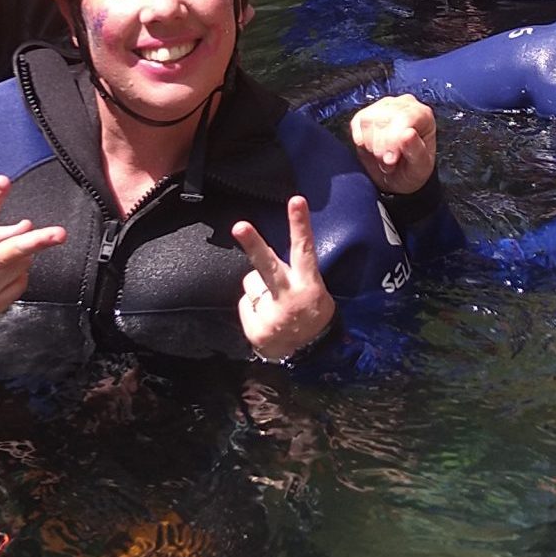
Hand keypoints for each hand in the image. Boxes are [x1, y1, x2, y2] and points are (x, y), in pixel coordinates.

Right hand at [0, 175, 65, 328]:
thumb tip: (26, 225)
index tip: (2, 181)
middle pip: (11, 250)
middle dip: (37, 241)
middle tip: (59, 234)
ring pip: (21, 265)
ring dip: (23, 256)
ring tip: (5, 256)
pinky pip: (19, 284)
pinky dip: (18, 275)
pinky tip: (4, 274)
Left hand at [233, 196, 334, 360]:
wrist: (310, 356)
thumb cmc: (311, 314)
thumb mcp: (316, 293)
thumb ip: (295, 274)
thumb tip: (263, 257)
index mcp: (308, 285)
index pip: (304, 249)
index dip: (300, 224)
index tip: (296, 200)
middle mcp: (289, 298)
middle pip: (267, 265)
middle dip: (253, 244)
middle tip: (239, 225)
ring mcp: (271, 315)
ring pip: (250, 283)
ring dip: (258, 290)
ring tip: (274, 305)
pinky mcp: (256, 329)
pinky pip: (244, 303)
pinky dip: (253, 309)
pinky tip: (267, 319)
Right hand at [349, 95, 436, 193]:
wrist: (397, 177)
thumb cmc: (412, 171)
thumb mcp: (420, 168)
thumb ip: (417, 151)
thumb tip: (408, 133)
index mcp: (423, 114)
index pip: (405, 117)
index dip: (393, 139)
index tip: (390, 160)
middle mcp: (404, 105)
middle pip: (384, 119)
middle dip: (382, 147)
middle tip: (388, 165)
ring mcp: (384, 106)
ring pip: (368, 120)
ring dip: (371, 146)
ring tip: (382, 159)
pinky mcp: (366, 113)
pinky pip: (357, 123)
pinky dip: (361, 141)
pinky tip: (371, 151)